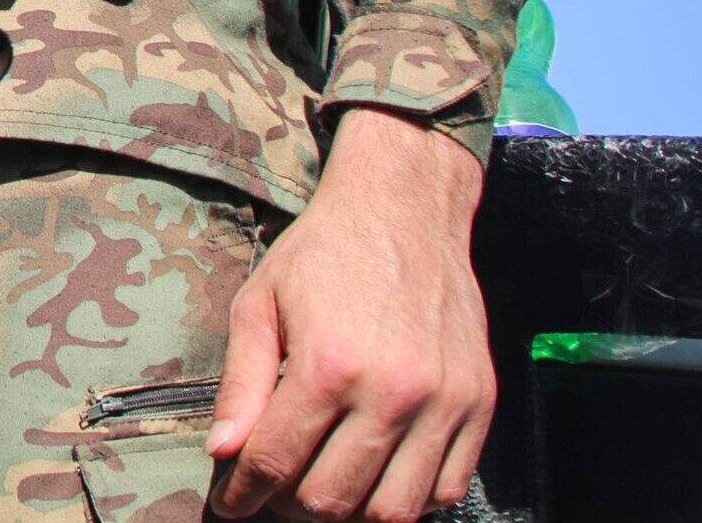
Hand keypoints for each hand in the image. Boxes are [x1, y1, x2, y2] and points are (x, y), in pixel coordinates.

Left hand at [209, 107, 492, 521]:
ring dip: (349, 513)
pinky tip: (375, 480)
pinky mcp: (479, 405)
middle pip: (333, 499)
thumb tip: (222, 454)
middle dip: (289, 508)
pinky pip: (448, 489)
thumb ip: (242, 382)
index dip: (243, 494)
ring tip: (320, 491)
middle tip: (272, 494)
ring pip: (393, 510)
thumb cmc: (323, 253)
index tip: (230, 503)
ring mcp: (443, 403)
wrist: (405, 209)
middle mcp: (392, 391)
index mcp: (328, 364)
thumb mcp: (260, 303)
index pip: (275, 462)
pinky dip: (407, 501)